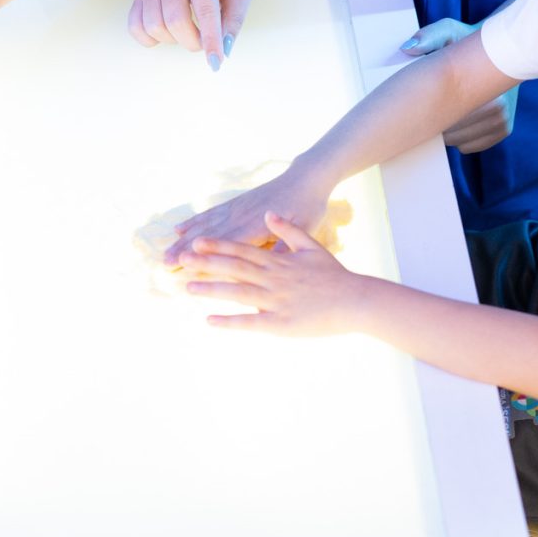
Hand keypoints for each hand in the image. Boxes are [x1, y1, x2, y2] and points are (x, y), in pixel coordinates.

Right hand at [128, 0, 250, 70]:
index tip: (215, 62)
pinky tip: (167, 31)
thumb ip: (235, 17)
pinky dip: (151, 39)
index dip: (211, 40)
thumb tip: (224, 48)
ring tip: (187, 30)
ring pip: (154, 27)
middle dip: (193, 42)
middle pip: (175, 22)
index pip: (205, 10)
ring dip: (174, 40)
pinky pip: (136, 28)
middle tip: (204, 40)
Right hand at [163, 163, 335, 262]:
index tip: (186, 266)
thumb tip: (271, 265)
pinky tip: (179, 228)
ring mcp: (235, 209)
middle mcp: (241, 216)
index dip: (205, 256)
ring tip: (166, 252)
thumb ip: (284, 247)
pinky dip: (194, 222)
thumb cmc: (308, 207)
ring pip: (205, 226)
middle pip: (209, 237)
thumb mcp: (305, 230)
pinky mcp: (235, 203)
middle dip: (186, 250)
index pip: (227, 244)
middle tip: (165, 264)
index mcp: (257, 226)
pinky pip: (210, 214)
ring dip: (184, 240)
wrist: (305, 178)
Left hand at [183, 214, 375, 335]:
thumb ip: (288, 230)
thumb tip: (269, 213)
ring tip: (186, 288)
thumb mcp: (312, 245)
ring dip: (211, 289)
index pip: (243, 250)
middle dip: (206, 264)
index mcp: (279, 261)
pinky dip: (229, 321)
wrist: (357, 300)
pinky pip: (250, 322)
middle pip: (234, 268)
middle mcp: (274, 278)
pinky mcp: (281, 323)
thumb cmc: (335, 275)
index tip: (195, 242)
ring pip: (237, 292)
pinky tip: (209, 320)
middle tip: (180, 260)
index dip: (218, 245)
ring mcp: (276, 300)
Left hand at [403, 18, 516, 152]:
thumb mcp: (449, 31)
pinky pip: (469, 146)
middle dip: (435, 123)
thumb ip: (429, 36)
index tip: (420, 106)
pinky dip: (460, 137)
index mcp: (486, 89)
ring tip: (445, 108)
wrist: (498, 47)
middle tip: (429, 105)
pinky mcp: (504, 129)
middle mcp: (499, 108)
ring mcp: (503, 121)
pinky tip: (457, 118)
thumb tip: (408, 48)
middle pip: (450, 134)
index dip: (428, 115)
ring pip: (458, 142)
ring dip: (447, 132)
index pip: (446, 118)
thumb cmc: (466, 39)